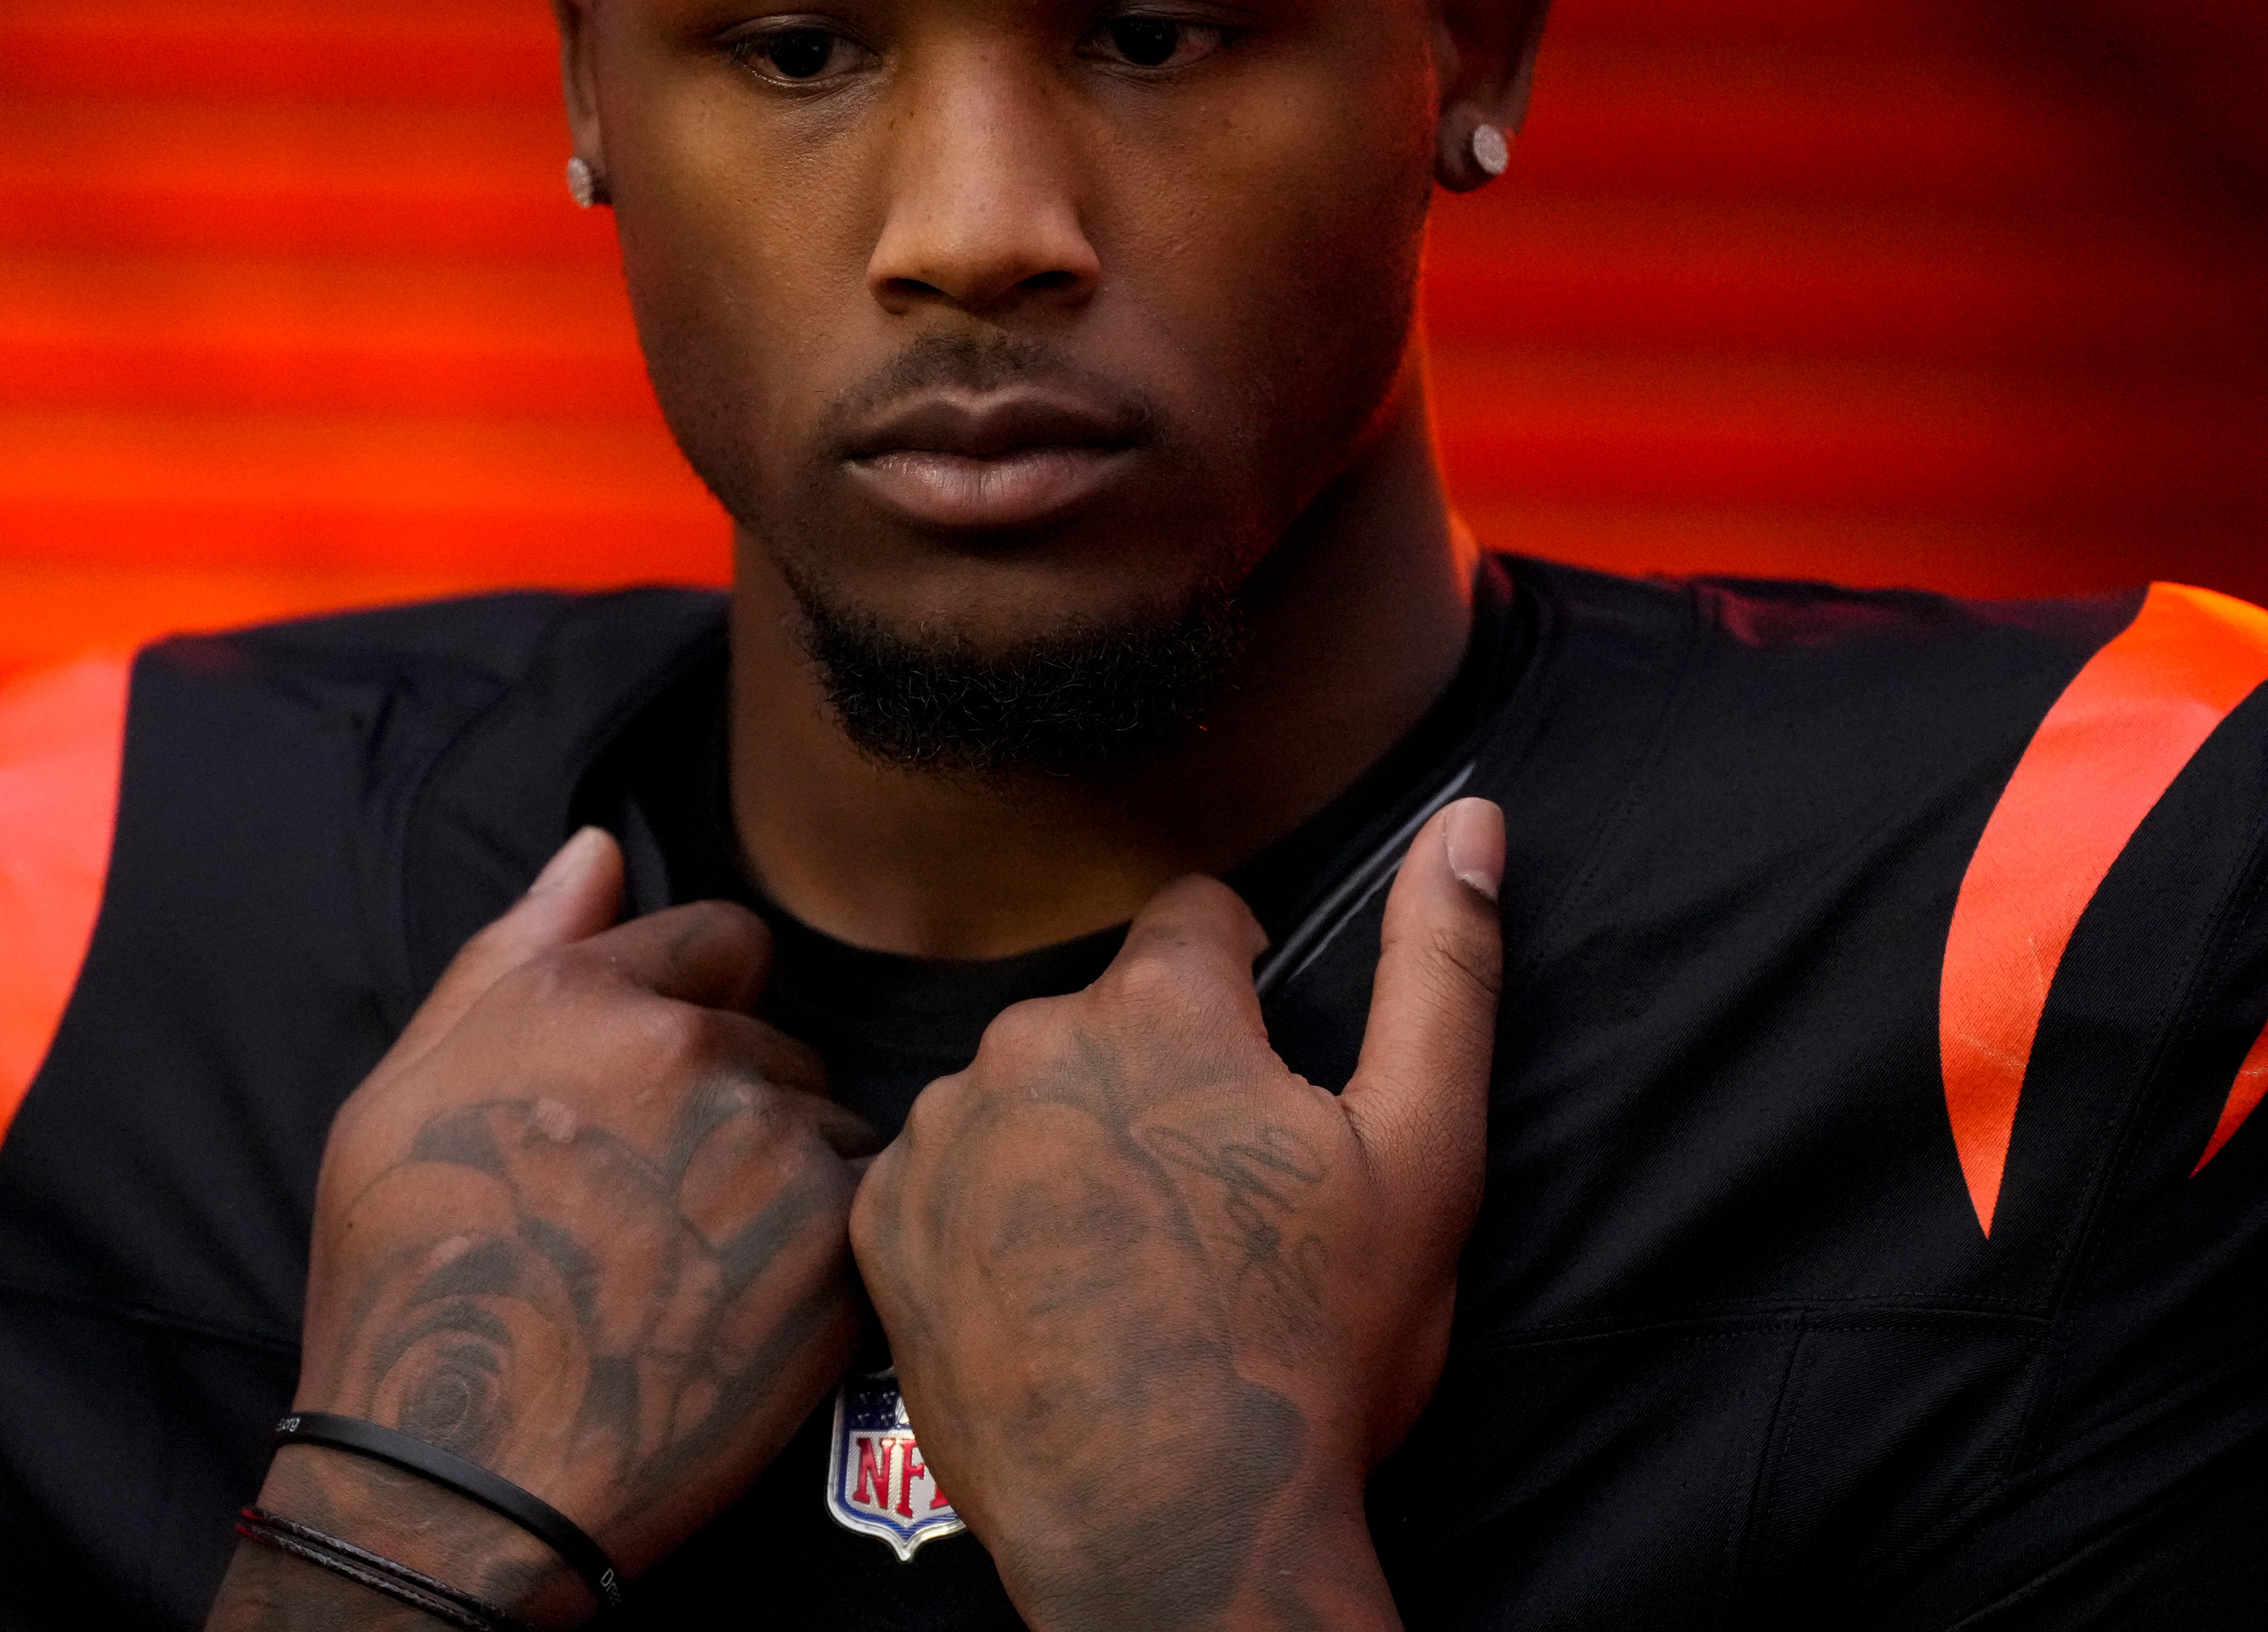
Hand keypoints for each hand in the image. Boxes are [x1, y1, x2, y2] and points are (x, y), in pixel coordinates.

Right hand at [226, 828, 872, 1628]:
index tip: (653, 1093)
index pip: (721, 940)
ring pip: (827, 1122)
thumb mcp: (410, 1084)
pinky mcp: (835, 1250)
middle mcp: (691, 1051)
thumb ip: (519, 948)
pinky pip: (868, 1203)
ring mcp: (774, 1150)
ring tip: (693, 1264)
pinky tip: (748, 1302)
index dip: (693, 1007)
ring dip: (784, 1173)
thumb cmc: (411, 1276)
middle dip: (733, 1099)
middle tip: (652, 1205)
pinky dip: (826, 1245)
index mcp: (588, 997)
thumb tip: (599, 846)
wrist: (458, 1471)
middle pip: (775, 1038)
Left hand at [849, 798, 1506, 1631]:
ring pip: (1018, 1092)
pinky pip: (942, 1171)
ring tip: (1129, 1260)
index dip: (1244, 989)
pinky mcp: (882, 1220)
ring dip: (1066, 1142)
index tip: (1260, 1082)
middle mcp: (1025, 1040)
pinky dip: (989, 1212)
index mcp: (1156, 1007)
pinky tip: (1050, 1291)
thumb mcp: (1423, 1152)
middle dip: (1154, 1079)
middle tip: (1206, 1205)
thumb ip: (1442, 966)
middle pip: (1105, 1016)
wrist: (1175, 1530)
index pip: (1198, 922)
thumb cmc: (1312, 1346)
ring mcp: (939, 1132)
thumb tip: (1471, 823)